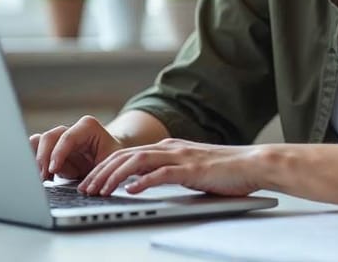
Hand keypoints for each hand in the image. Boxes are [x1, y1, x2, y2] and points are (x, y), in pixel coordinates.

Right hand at [29, 115, 123, 181]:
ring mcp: (60, 138)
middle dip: (44, 157)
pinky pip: (36, 149)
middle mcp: (71, 129)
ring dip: (37, 159)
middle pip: (49, 137)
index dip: (58, 153)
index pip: (67, 137)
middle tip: (44, 177)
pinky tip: (40, 175)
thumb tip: (84, 188)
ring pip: (39, 141)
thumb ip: (98, 171)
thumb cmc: (112, 160)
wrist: (112, 159)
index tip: (53, 170)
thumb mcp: (110, 164)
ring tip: (41, 177)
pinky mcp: (53, 148)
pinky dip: (34, 161)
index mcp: (87, 127)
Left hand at [77, 138, 267, 196]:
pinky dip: (143, 181)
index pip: (126, 154)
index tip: (89, 182)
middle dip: (101, 172)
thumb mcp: (188, 169)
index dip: (104, 168)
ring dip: (114, 177)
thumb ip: (166, 172)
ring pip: (137, 162)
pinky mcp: (191, 169)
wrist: (253, 163)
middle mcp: (169, 148)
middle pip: (125, 156)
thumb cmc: (224, 171)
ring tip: (100, 190)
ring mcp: (180, 157)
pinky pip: (161, 174)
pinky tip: (131, 190)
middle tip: (84, 189)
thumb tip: (141, 185)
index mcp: (167, 147)